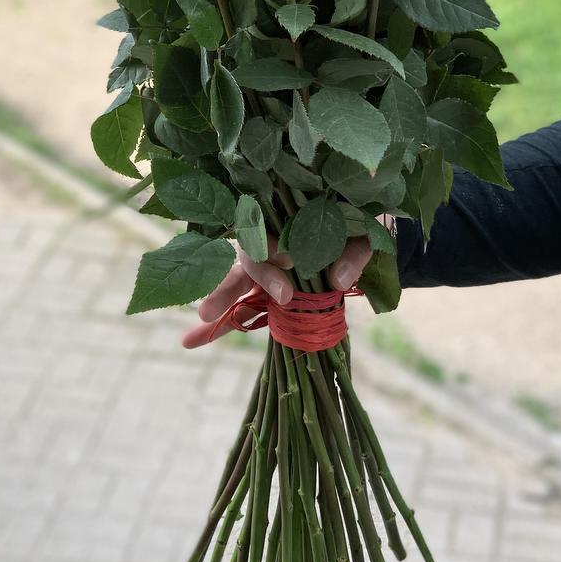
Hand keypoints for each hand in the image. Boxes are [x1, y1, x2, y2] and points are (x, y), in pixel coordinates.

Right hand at [181, 232, 373, 348]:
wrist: (369, 242)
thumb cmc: (364, 231)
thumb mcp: (367, 235)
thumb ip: (353, 252)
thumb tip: (337, 280)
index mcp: (290, 219)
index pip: (266, 228)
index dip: (271, 244)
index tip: (289, 261)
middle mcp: (273, 243)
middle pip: (248, 257)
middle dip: (249, 277)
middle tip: (275, 297)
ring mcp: (270, 270)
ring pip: (238, 282)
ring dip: (221, 301)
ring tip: (203, 319)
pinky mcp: (273, 295)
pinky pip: (243, 311)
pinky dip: (219, 327)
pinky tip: (190, 342)